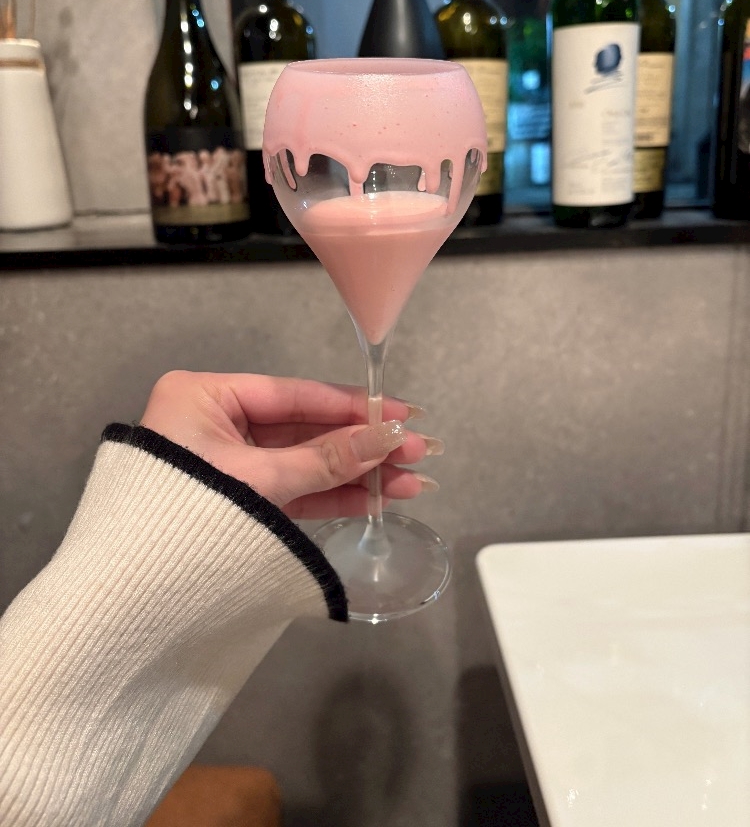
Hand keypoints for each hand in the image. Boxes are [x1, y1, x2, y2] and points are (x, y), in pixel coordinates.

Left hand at [140, 371, 441, 518]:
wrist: (129, 595)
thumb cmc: (187, 514)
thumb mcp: (262, 480)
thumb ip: (328, 459)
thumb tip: (391, 437)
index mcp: (204, 397)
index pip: (292, 394)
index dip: (350, 405)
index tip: (401, 413)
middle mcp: (215, 424)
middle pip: (304, 429)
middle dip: (362, 445)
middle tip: (418, 451)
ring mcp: (228, 465)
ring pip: (304, 463)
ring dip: (357, 473)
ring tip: (412, 482)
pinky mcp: (238, 503)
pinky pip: (293, 490)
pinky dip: (333, 495)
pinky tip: (378, 498)